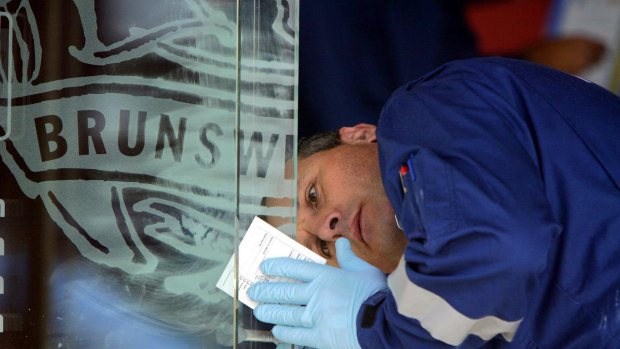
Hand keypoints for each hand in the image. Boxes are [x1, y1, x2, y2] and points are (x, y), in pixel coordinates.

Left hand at [248, 238, 386, 348]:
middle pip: (284, 292)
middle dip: (266, 291)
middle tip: (253, 291)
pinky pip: (296, 334)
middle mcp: (315, 295)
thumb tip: (343, 243)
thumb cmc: (375, 296)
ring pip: (285, 313)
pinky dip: (284, 332)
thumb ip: (350, 258)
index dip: (276, 267)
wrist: (383, 325)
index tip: (264, 267)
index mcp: (325, 276)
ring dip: (269, 311)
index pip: (293, 268)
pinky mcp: (319, 337)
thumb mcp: (365, 270)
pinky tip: (277, 330)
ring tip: (258, 311)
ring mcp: (315, 317)